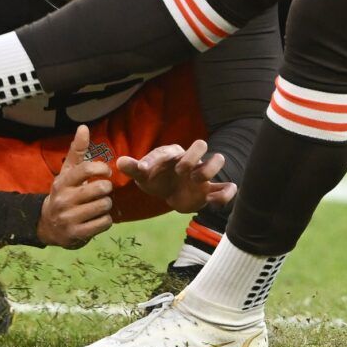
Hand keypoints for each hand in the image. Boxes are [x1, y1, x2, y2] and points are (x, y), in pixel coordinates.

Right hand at [37, 125, 114, 248]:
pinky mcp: (76, 234)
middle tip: (103, 191)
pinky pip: (103, 223)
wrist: (48, 225)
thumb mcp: (67, 172)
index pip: (85, 169)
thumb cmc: (64, 193)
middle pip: (99, 189)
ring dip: (107, 205)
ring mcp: (69, 218)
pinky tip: (99, 218)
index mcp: (62, 182)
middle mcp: (64, 199)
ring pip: (104, 206)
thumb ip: (77, 150)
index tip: (106, 172)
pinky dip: (106, 220)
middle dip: (107, 189)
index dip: (101, 168)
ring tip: (100, 204)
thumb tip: (83, 126)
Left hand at [117, 140, 235, 214]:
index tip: (148, 170)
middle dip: (192, 157)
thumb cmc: (156, 177)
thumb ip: (134, 168)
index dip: (160, 159)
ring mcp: (201, 173)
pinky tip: (215, 201)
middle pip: (201, 145)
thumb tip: (119, 162)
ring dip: (210, 169)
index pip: (170, 150)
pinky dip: (227, 192)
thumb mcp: (143, 175)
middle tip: (181, 172)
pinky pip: (226, 187)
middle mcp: (189, 160)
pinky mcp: (210, 190)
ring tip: (197, 182)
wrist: (169, 191)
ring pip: (217, 160)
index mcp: (172, 154)